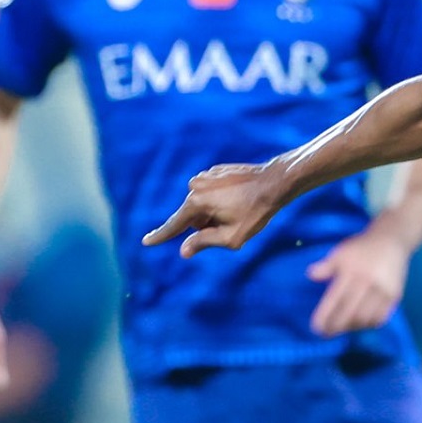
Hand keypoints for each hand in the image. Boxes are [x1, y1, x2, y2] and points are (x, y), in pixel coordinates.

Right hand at [143, 163, 283, 256]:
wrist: (275, 182)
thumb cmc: (256, 212)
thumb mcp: (232, 236)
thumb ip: (205, 243)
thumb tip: (184, 250)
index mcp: (196, 202)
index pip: (174, 225)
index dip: (161, 237)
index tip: (146, 242)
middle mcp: (196, 186)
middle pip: (193, 217)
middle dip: (206, 225)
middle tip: (232, 224)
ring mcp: (206, 176)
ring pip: (202, 204)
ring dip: (214, 212)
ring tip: (239, 209)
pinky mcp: (216, 171)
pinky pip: (212, 192)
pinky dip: (221, 200)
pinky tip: (240, 199)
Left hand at [306, 227, 411, 336]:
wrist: (391, 241)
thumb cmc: (362, 249)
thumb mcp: (341, 253)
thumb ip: (326, 266)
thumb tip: (310, 275)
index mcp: (351, 271)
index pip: (335, 299)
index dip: (325, 316)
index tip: (316, 327)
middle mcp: (368, 282)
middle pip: (350, 313)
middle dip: (336, 327)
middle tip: (327, 333)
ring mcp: (383, 291)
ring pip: (366, 318)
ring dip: (352, 327)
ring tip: (343, 328)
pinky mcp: (395, 296)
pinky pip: (381, 317)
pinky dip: (369, 325)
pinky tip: (360, 324)